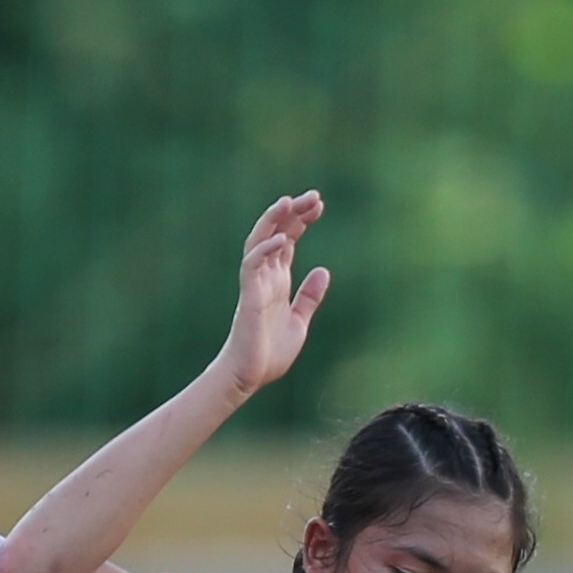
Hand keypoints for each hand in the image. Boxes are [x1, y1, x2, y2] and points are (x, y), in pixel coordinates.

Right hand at [214, 192, 330, 397]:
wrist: (251, 377)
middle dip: (293, 212)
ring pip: (260, 242)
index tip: (319, 204)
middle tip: (313, 196)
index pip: (288, 240)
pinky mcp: (249, 296)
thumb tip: (324, 270)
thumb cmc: (270, 352)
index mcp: (278, 279)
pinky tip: (281, 239)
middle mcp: (266, 276)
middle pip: (276, 233)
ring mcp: (256, 283)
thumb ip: (309, 297)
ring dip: (273, 221)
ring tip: (289, 201)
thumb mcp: (300, 321)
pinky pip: (252, 266)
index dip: (301, 220)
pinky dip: (265, 251)